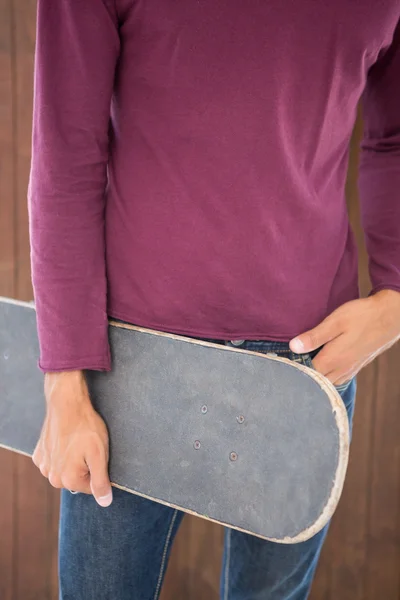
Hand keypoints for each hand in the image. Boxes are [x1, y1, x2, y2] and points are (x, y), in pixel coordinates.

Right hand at [32, 370, 112, 506]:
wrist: (67, 404)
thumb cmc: (86, 427)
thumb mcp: (100, 455)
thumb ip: (101, 481)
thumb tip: (105, 502)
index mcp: (69, 480)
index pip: (92, 487)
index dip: (100, 470)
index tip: (98, 454)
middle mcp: (53, 477)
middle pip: (78, 480)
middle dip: (86, 466)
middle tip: (88, 447)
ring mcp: (44, 465)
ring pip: (66, 470)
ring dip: (73, 460)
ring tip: (77, 442)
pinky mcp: (40, 454)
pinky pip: (55, 460)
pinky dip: (61, 453)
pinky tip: (66, 440)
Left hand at [289, 290, 399, 385]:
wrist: (390, 316)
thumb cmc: (362, 316)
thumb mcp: (336, 321)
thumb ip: (314, 336)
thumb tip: (293, 347)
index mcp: (333, 359)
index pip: (305, 375)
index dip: (291, 372)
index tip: (279, 368)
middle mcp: (341, 369)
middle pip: (315, 383)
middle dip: (301, 379)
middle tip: (286, 371)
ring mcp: (349, 370)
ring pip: (326, 383)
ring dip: (313, 379)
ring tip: (298, 371)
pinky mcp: (355, 367)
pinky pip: (336, 379)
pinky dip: (325, 378)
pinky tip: (319, 368)